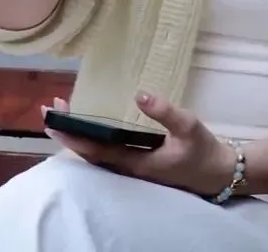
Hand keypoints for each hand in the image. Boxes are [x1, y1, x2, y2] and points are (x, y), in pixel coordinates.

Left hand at [42, 92, 234, 196]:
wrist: (217, 173)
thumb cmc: (202, 150)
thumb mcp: (188, 126)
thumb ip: (165, 111)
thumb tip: (139, 94)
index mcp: (136, 163)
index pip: (95, 150)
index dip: (73, 135)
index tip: (55, 118)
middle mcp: (128, 169)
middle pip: (88, 154)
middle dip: (68, 133)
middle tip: (50, 110)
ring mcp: (132, 168)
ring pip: (95, 155)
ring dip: (78, 136)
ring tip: (64, 116)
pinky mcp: (137, 164)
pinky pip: (106, 154)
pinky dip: (92, 140)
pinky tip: (90, 128)